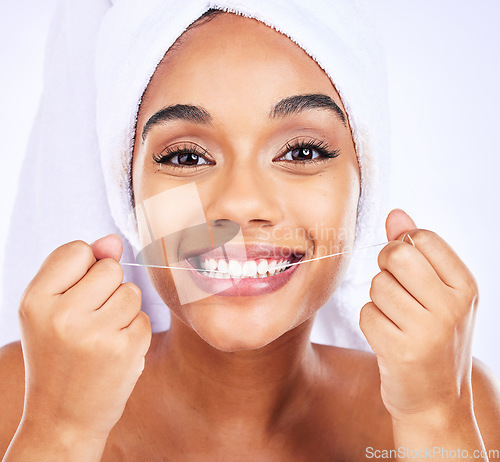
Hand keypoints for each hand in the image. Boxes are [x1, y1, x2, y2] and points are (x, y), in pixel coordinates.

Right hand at [18, 234, 151, 439]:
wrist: (63, 417)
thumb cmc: (58, 355)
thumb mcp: (52, 309)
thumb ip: (79, 269)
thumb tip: (113, 239)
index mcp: (35, 300)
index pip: (78, 250)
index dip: (84, 268)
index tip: (75, 295)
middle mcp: (63, 316)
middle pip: (111, 268)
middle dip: (107, 289)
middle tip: (89, 320)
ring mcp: (96, 334)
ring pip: (132, 292)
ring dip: (123, 311)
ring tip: (101, 337)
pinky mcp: (126, 349)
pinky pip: (144, 317)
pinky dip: (134, 332)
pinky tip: (115, 352)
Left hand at [359, 209, 478, 422]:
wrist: (436, 399)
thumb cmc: (434, 338)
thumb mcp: (438, 293)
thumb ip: (416, 251)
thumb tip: (396, 214)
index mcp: (466, 286)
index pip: (422, 237)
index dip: (402, 246)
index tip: (406, 267)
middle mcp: (451, 306)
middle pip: (396, 256)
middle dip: (385, 267)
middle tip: (394, 288)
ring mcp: (427, 330)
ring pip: (377, 285)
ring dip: (378, 300)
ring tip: (396, 319)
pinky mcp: (400, 351)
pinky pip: (366, 313)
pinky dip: (371, 322)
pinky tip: (388, 337)